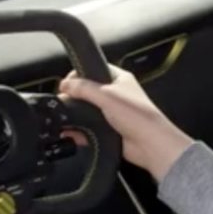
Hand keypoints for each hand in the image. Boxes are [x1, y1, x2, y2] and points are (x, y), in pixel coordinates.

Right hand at [59, 65, 192, 181]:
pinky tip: (70, 133)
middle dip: (74, 96)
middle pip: (88, 91)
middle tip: (63, 101)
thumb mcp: (107, 95)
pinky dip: (79, 131)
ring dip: (75, 115)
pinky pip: (89, 128)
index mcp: (119, 79)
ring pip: (87, 111)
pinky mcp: (109, 130)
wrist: (150, 144)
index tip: (65, 83)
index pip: (93, 69)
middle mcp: (116, 95)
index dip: (78, 74)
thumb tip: (65, 85)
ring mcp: (112, 113)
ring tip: (63, 118)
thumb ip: (84, 88)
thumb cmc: (136, 115)